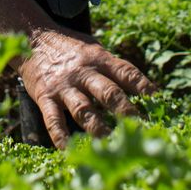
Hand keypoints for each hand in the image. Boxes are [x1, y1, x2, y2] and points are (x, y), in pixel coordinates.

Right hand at [17, 27, 157, 148]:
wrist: (33, 39)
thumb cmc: (70, 48)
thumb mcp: (94, 49)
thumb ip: (113, 67)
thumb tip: (142, 88)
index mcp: (99, 58)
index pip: (125, 72)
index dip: (142, 85)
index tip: (157, 98)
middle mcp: (83, 72)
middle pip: (108, 92)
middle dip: (126, 111)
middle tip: (141, 127)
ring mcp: (64, 86)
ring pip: (84, 109)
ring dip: (97, 127)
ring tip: (110, 143)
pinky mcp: (45, 97)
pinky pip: (54, 120)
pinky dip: (60, 136)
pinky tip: (68, 150)